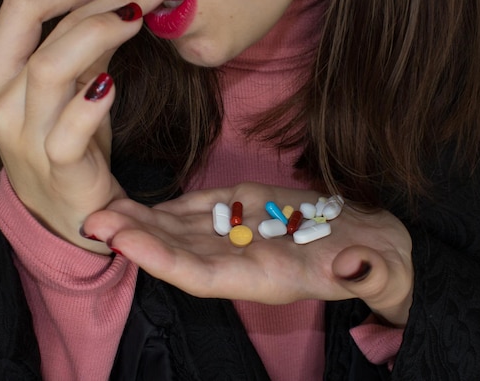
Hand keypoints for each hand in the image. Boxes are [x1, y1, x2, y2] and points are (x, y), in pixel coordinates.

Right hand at [0, 0, 172, 252]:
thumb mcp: (71, 87)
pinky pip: (69, 130)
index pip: (19, 9)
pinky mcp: (58, 168)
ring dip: (100, 34)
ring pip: (51, 70)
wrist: (70, 209)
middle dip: (101, 2)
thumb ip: (86, 46)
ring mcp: (26, 138)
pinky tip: (114, 83)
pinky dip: (92, 103)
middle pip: (43, 35)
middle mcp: (1, 104)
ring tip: (137, 19)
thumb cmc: (66, 142)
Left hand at [84, 183, 413, 325]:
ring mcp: (243, 235)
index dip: (162, 260)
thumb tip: (355, 266)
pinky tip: (146, 200)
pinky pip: (204, 209)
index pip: (205, 276)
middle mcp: (245, 260)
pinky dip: (174, 205)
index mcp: (269, 279)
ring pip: (184, 230)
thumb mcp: (385, 268)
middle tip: (94, 216)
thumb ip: (372, 272)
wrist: (377, 244)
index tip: (123, 241)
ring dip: (145, 220)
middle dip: (137, 238)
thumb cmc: (384, 262)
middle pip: (180, 252)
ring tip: (105, 205)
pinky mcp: (250, 211)